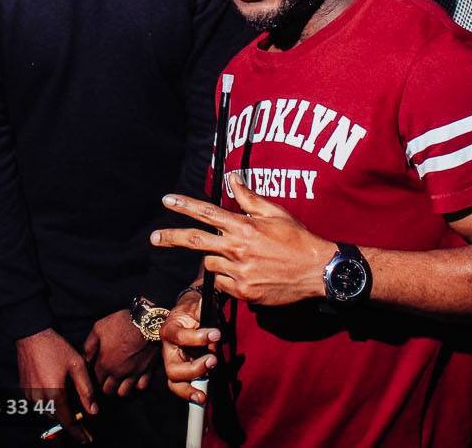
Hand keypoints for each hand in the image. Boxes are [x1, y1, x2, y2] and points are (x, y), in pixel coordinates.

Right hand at [16, 328, 97, 443]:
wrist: (31, 334)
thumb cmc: (56, 348)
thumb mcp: (77, 365)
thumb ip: (86, 390)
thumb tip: (92, 411)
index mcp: (55, 394)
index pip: (67, 422)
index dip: (78, 433)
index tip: (87, 440)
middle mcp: (40, 399)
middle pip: (57, 419)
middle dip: (70, 424)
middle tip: (83, 426)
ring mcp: (30, 395)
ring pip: (47, 413)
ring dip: (59, 413)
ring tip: (72, 408)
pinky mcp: (24, 390)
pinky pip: (39, 404)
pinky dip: (50, 404)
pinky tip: (58, 395)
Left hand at [82, 309, 156, 397]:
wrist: (147, 322)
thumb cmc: (121, 323)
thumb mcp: (99, 328)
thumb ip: (89, 346)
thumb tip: (85, 358)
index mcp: (105, 363)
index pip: (95, 381)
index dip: (94, 378)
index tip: (96, 373)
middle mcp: (118, 373)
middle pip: (108, 391)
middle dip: (105, 386)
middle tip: (107, 379)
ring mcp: (133, 374)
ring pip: (123, 393)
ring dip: (120, 389)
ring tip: (119, 381)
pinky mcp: (147, 371)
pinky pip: (141, 387)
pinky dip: (137, 385)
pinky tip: (134, 378)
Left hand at [151, 176, 334, 305]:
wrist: (317, 271)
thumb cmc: (297, 239)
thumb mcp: (275, 213)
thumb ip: (249, 198)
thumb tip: (232, 179)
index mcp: (244, 227)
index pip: (207, 213)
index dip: (184, 206)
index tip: (167, 200)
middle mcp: (238, 249)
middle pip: (196, 242)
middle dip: (171, 238)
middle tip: (154, 238)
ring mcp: (240, 273)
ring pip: (210, 265)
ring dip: (215, 259)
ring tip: (235, 257)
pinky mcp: (245, 293)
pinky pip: (223, 284)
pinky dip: (227, 278)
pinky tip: (245, 274)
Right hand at [160, 290, 219, 403]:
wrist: (188, 314)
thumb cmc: (192, 310)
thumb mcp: (196, 304)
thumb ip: (203, 309)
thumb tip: (210, 317)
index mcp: (169, 330)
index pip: (179, 337)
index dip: (198, 337)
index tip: (216, 334)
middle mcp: (168, 349)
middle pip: (173, 367)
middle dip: (193, 368)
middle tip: (213, 361)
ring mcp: (173, 362)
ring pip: (175, 381)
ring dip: (189, 388)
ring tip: (204, 394)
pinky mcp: (182, 371)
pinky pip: (182, 386)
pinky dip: (191, 394)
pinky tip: (202, 398)